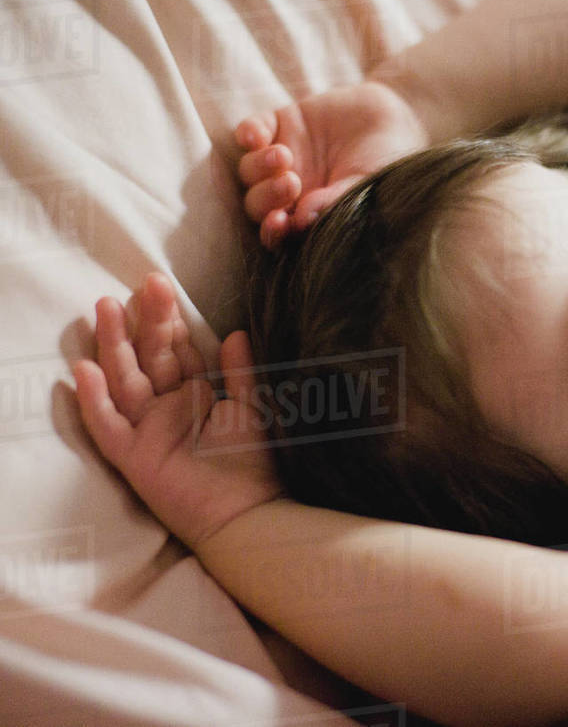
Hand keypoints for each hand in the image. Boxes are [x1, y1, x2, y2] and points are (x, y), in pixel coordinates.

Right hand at [73, 273, 281, 548]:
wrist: (250, 513)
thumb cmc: (254, 463)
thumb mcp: (252, 408)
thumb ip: (241, 372)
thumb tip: (235, 332)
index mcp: (195, 395)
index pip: (176, 351)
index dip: (168, 320)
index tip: (161, 284)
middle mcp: (166, 409)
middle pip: (149, 358)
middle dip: (144, 321)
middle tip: (143, 283)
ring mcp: (146, 431)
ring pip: (124, 381)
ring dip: (112, 345)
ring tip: (105, 308)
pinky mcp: (133, 457)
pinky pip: (107, 426)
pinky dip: (95, 400)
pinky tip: (85, 370)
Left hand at [234, 80, 427, 248]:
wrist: (398, 120)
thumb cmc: (389, 164)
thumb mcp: (367, 186)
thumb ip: (334, 203)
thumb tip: (301, 219)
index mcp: (311, 214)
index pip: (281, 231)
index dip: (273, 231)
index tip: (280, 222)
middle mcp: (292, 191)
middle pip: (258, 203)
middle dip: (267, 197)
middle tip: (291, 183)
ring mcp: (284, 157)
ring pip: (249, 170)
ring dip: (259, 167)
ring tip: (283, 156)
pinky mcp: (281, 124)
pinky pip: (250, 132)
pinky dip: (248, 134)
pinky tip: (258, 136)